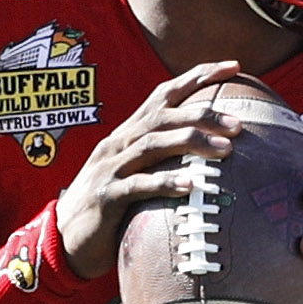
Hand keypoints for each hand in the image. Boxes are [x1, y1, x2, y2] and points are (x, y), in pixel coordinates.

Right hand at [53, 61, 243, 278]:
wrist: (63, 237)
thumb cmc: (110, 207)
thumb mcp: (135, 173)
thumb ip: (162, 159)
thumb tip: (210, 153)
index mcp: (129, 133)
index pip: (165, 95)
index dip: (198, 76)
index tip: (234, 66)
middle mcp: (119, 143)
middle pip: (163, 116)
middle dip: (203, 114)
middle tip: (238, 124)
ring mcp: (111, 168)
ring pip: (153, 144)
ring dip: (191, 143)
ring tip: (226, 150)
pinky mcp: (106, 197)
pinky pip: (138, 186)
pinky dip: (165, 182)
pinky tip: (190, 185)